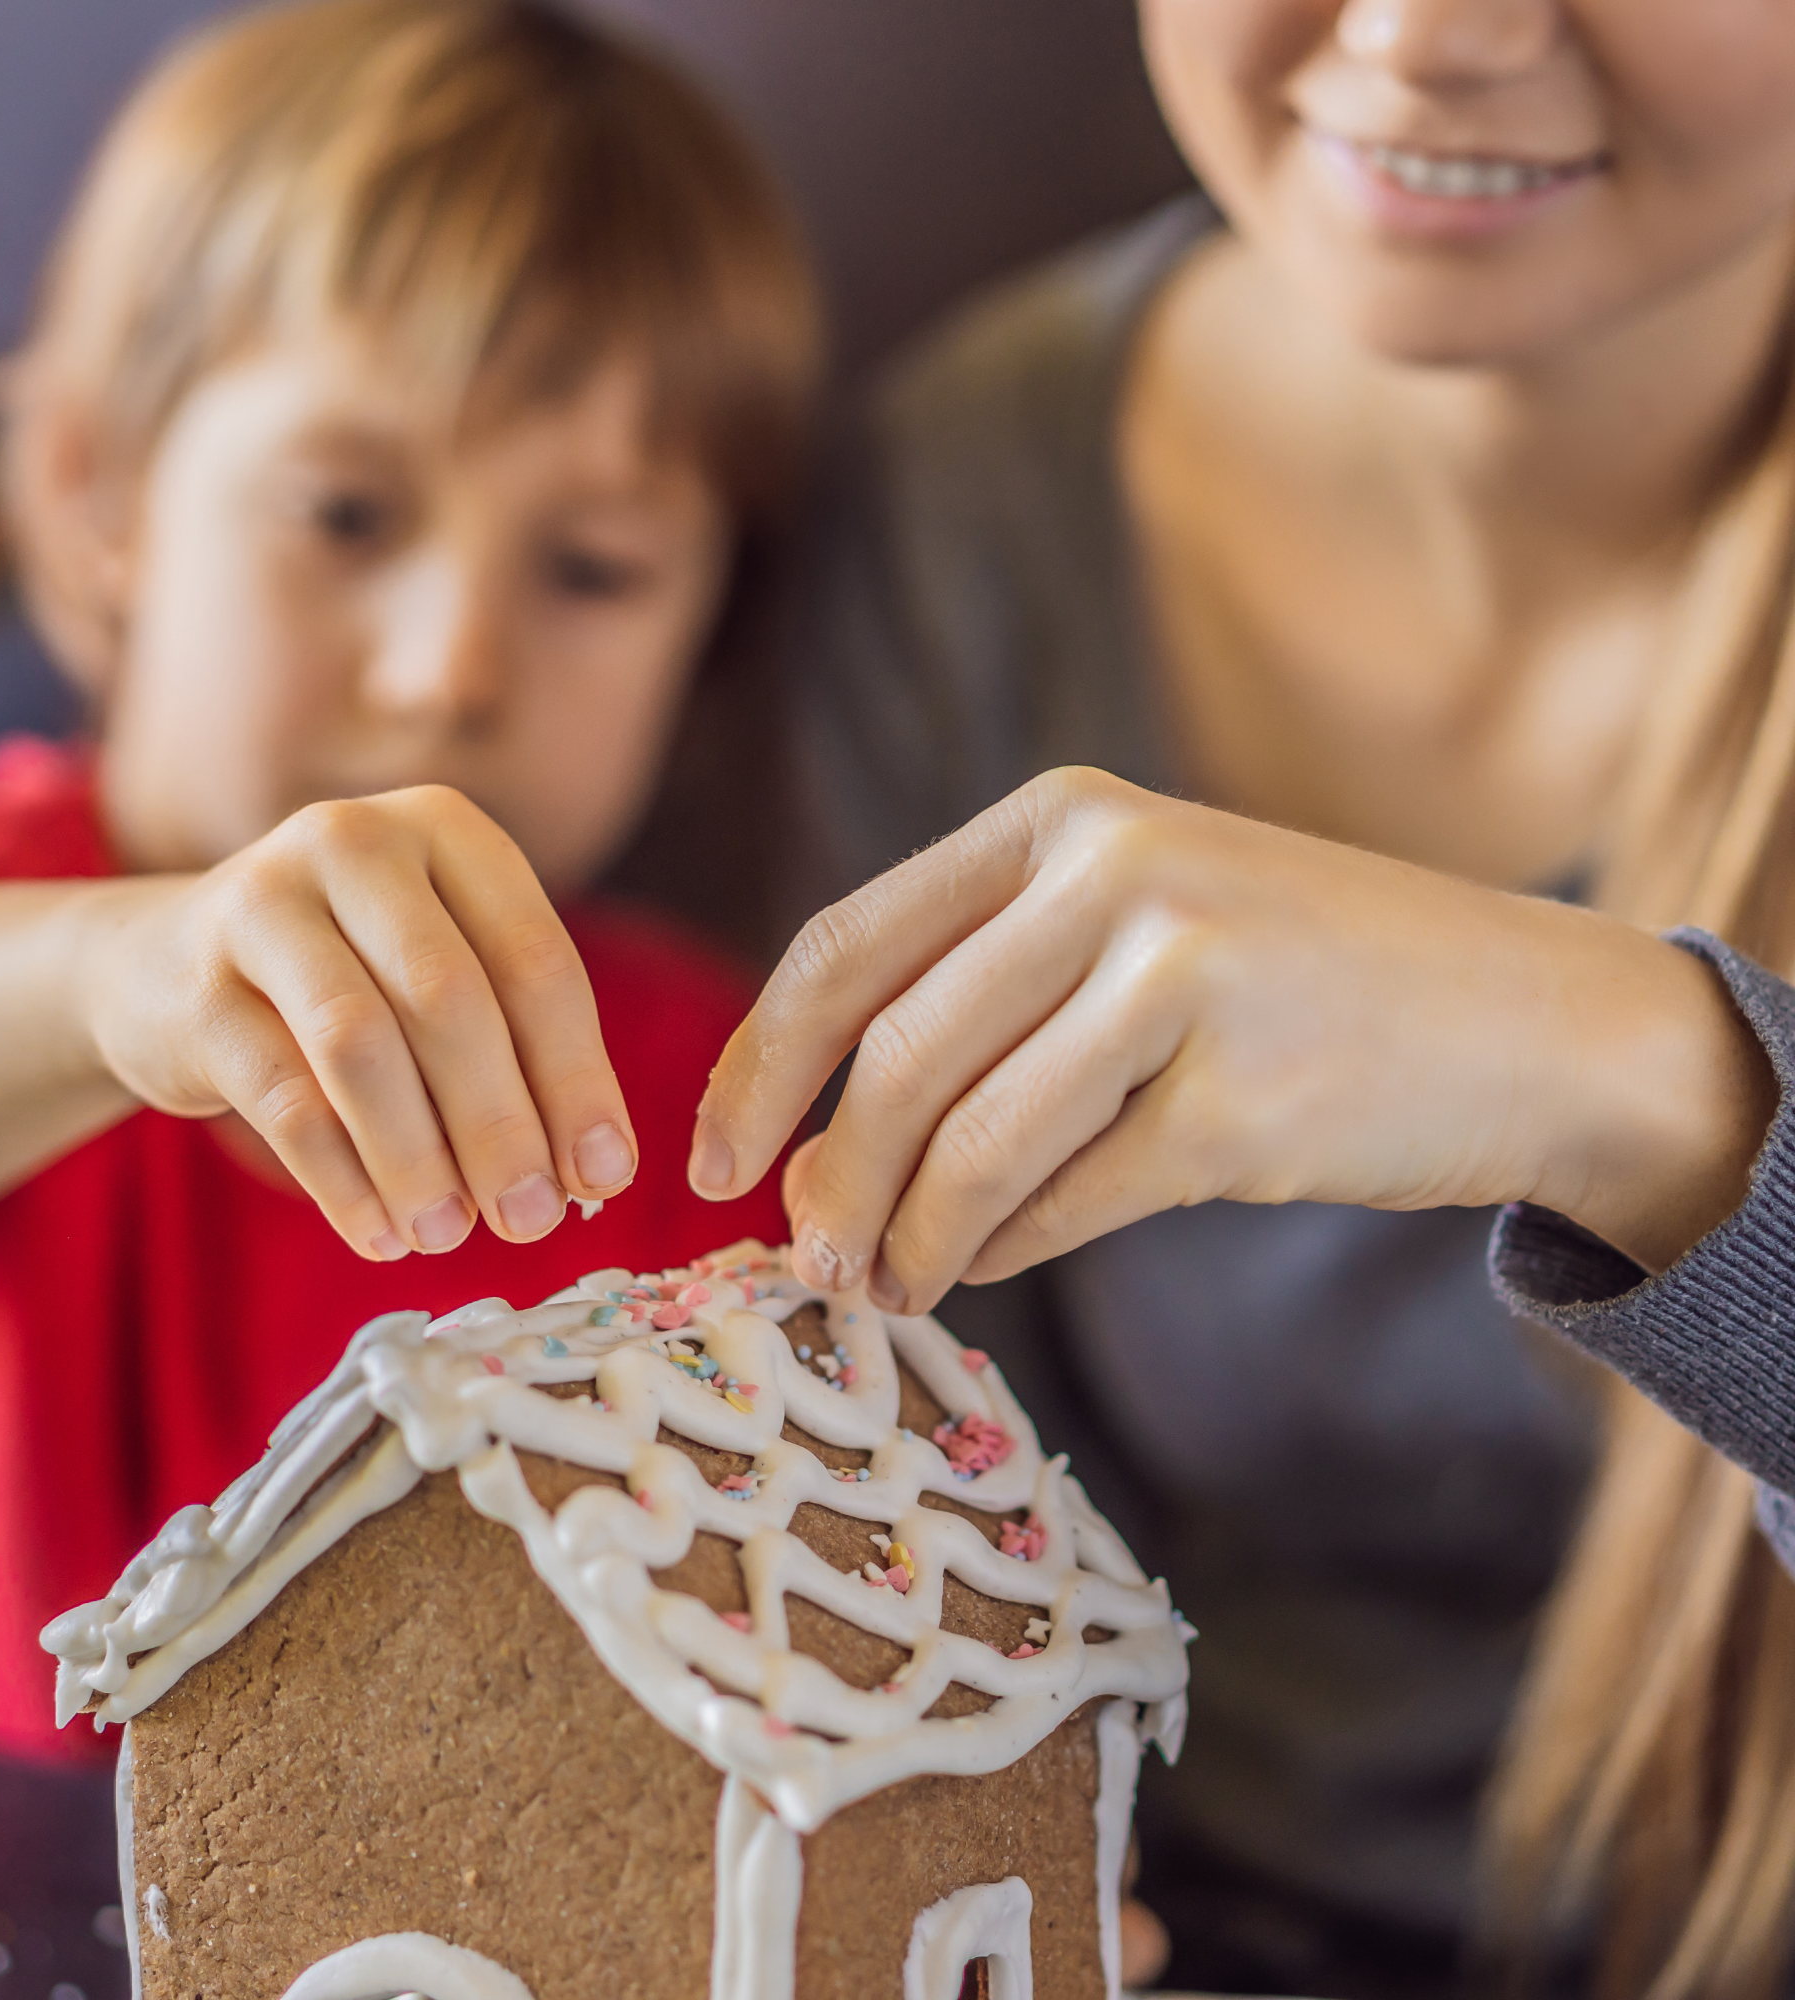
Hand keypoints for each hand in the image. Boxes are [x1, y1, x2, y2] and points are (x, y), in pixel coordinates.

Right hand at [77, 786, 634, 1258]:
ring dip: (418, 1158)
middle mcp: (354, 842)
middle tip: (533, 1220)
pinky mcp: (196, 985)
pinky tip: (380, 1236)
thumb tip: (593, 1173)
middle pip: (449, 997)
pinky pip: (283, 1098)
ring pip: (361, 1046)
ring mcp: (262, 903)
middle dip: (501, 1124)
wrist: (165, 964)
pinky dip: (342, 1181)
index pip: (535, 959)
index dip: (578, 1076)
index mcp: (445, 829)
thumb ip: (519, 1051)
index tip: (607, 1174)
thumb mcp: (441, 977)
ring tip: (452, 1235)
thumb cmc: (353, 976)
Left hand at [692, 768, 1772, 1310]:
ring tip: (890, 1289)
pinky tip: (982, 1269)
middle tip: (806, 1262)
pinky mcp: (1239, 1097)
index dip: (757, 1065)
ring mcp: (1180, 977)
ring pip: (971, 1143)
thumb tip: (816, 1177)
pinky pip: (1064, 1202)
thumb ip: (979, 1014)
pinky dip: (1002, 1253)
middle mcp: (1112, 876)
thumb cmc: (1300, 986)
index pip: (847, 948)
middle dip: (829, 1178)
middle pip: (895, 1057)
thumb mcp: (1135, 934)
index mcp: (1060, 822)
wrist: (1529, 1021)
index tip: (711, 1164)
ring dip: (909, 1239)